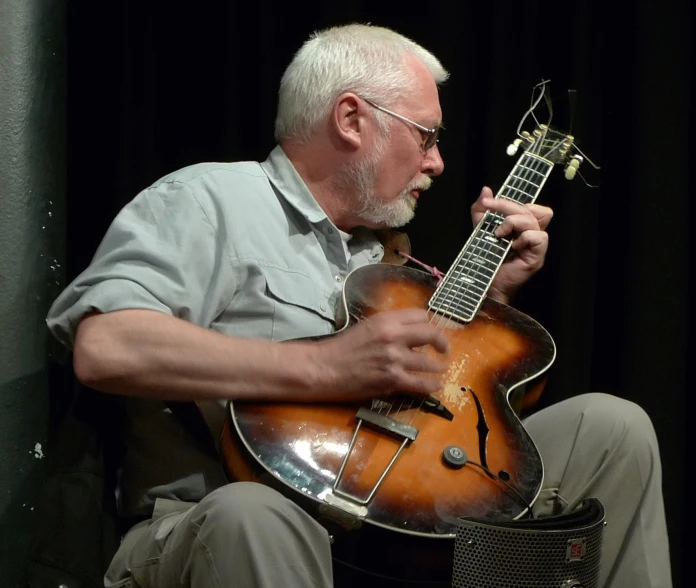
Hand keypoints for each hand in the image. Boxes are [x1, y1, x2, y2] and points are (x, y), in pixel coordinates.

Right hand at [314, 309, 449, 400]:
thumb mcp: (367, 328)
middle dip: (441, 343)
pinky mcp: (393, 380)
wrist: (324, 368)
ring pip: (429, 363)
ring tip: (439, 371)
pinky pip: (422, 383)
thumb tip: (410, 335)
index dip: (428, 325)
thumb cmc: (342, 348)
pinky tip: (434, 386)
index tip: (430, 333)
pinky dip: (431, 386)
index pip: (421, 316)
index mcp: (386, 320)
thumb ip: (390, 328)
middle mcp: (393, 336)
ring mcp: (394, 359)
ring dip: (437, 368)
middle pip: (431, 334)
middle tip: (444, 350)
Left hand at [470, 186, 552, 302]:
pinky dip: (524, 237)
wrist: (482, 284)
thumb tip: (486, 190)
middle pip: (530, 209)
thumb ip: (481, 211)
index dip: (512, 201)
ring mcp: (535, 246)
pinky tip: (511, 245)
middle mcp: (531, 234)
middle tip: (488, 207)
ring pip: (535, 220)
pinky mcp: (536, 257)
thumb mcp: (479, 230)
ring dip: (513, 221)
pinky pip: (539, 237)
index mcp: (521, 227)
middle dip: (507, 205)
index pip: (530, 206)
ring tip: (498, 233)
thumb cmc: (484, 260)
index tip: (488, 202)